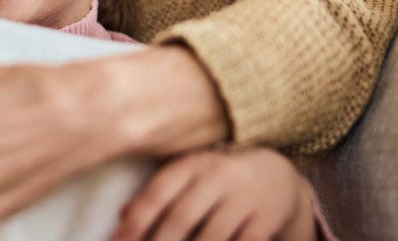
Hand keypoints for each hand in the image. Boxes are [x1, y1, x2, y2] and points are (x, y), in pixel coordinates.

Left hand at [113, 147, 318, 240]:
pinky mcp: (266, 218)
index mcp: (191, 165)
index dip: (136, 221)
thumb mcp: (187, 176)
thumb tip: (123, 217)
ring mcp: (244, 198)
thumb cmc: (215, 180)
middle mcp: (216, 177)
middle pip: (181, 218)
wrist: (274, 174)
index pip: (158, 193)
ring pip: (212, 237)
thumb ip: (157, 194)